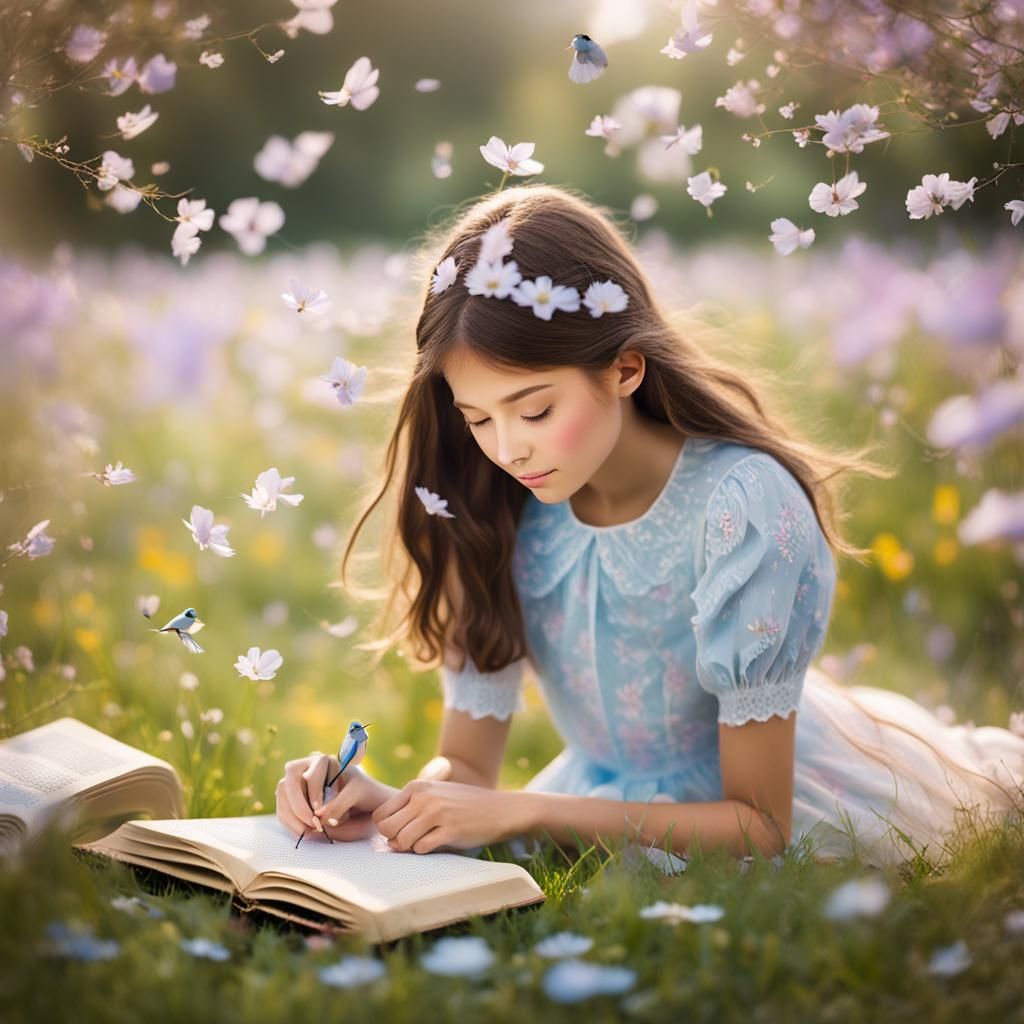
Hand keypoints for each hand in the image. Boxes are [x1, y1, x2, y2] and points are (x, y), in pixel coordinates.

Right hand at [275, 752, 393, 841]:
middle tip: (311, 825)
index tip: (319, 812)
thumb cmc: (361, 794)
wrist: (364, 802)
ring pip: (282, 795)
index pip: (311, 774)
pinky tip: (303, 831)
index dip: (313, 793)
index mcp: (325, 762)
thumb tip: (318, 816)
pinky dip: (289, 822)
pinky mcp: (291, 797)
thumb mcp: (355, 795)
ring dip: (291, 815)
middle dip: (298, 806)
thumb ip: (338, 804)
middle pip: (288, 782)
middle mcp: (306, 767)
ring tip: (308, 831)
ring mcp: (296, 782)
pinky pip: (282, 807)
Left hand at [371, 779, 532, 853]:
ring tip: (424, 843)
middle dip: (394, 840)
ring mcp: (437, 813)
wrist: (499, 809)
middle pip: (387, 828)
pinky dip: (424, 851)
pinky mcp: (450, 830)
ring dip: (409, 848)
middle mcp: (424, 798)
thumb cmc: (464, 805)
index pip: (381, 814)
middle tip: (408, 843)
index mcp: (417, 787)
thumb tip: (388, 839)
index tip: (399, 833)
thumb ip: (411, 810)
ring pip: (402, 840)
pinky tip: (436, 844)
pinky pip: (422, 848)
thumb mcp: (435, 796)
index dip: (386, 829)